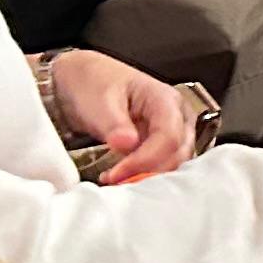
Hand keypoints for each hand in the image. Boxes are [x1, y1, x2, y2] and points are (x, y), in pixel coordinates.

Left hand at [45, 49, 198, 179]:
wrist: (84, 81)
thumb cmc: (95, 84)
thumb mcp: (100, 101)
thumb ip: (115, 123)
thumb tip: (128, 144)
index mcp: (166, 99)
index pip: (169, 136)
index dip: (146, 160)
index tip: (118, 173)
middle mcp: (177, 116)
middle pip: (178, 153)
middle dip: (148, 171)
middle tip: (116, 180)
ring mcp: (173, 132)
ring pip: (173, 163)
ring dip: (147, 176)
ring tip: (115, 178)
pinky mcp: (161, 146)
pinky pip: (162, 165)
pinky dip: (144, 175)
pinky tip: (121, 176)